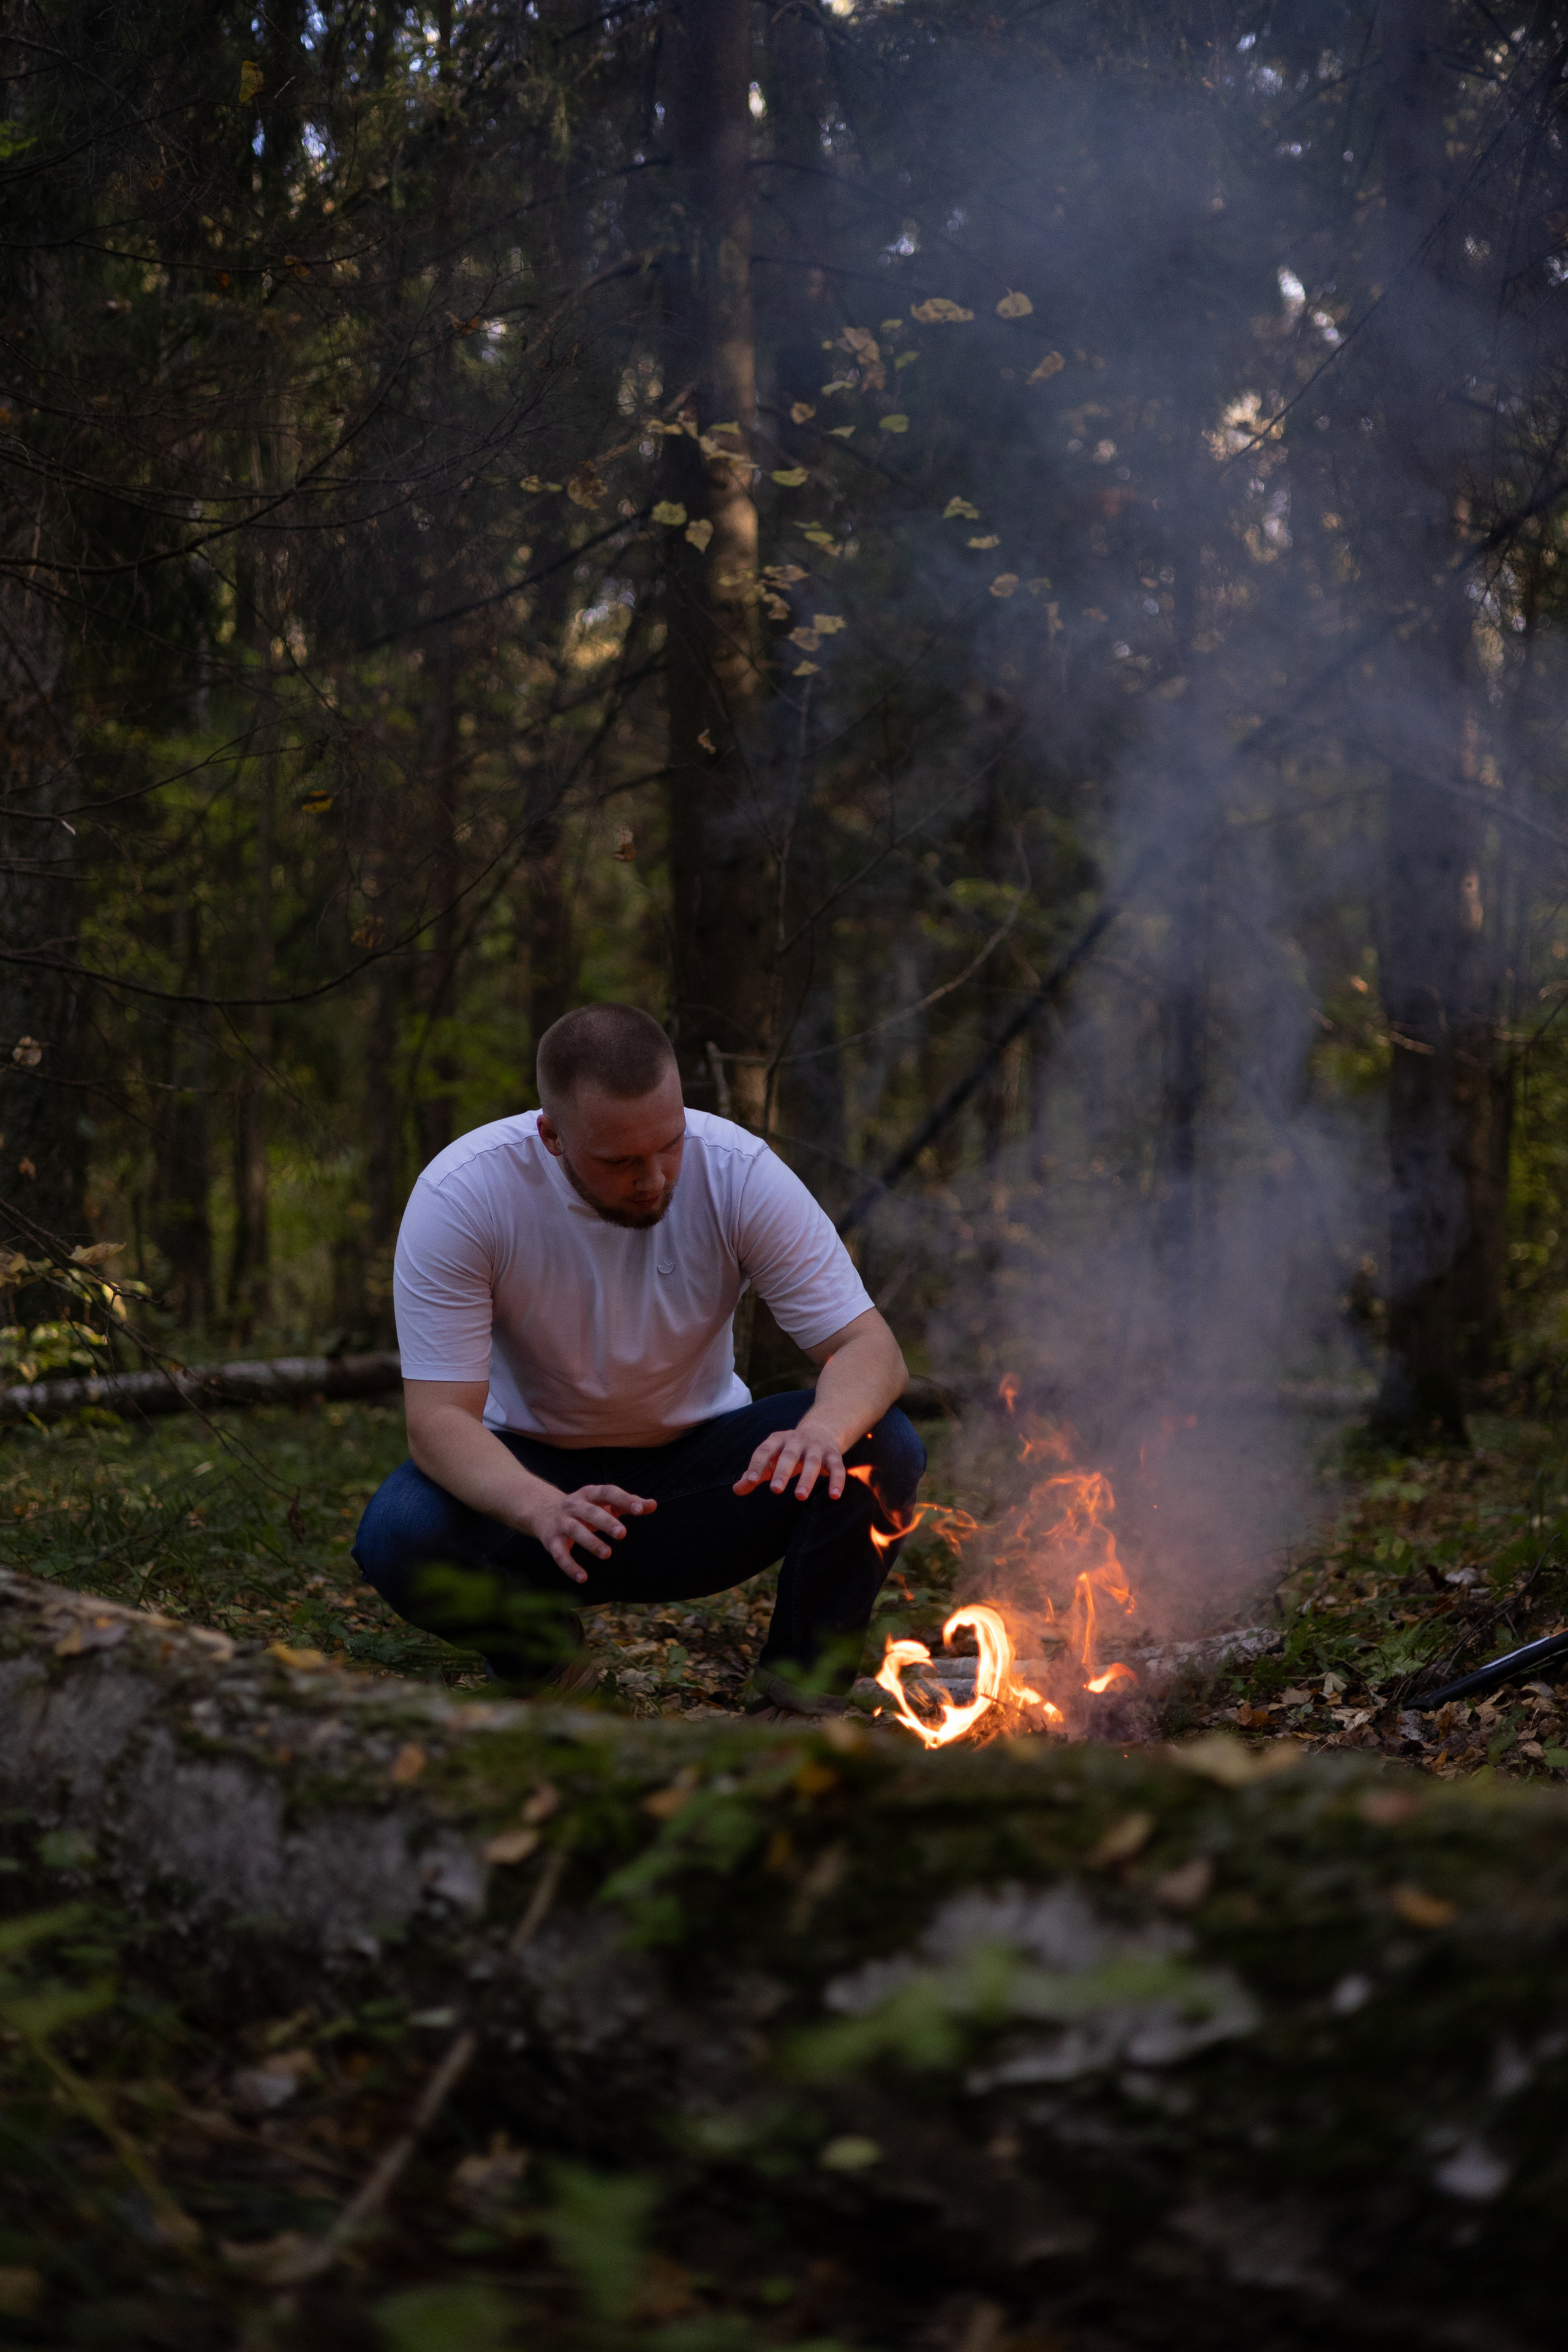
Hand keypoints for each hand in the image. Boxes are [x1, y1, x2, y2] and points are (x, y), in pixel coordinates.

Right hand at [523, 1484, 654, 1583]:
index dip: (623, 1499)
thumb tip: (652, 1505)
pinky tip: (583, 1578)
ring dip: (590, 1542)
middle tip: (623, 1533)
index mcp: (589, 1494)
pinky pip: (559, 1554)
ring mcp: (561, 1523)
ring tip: (607, 1554)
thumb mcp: (603, 1502)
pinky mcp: (551, 1541)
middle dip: (606, 1522)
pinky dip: (570, 1566)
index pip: (607, 1492)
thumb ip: (627, 1503)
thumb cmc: (583, 1507)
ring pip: (575, 1531)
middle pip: (590, 1512)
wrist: (541, 1510)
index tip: (640, 1509)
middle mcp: (574, 1506)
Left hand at [734, 1416, 847, 1503]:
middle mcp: (797, 1440)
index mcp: (778, 1440)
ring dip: (807, 1479)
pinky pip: (837, 1468)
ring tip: (800, 1497)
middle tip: (775, 1490)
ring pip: (812, 1462)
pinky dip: (837, 1480)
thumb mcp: (772, 1458)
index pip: (765, 1450)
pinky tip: (834, 1496)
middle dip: (783, 1471)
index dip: (757, 1464)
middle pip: (789, 1455)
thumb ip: (755, 1474)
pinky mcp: (834, 1455)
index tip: (751, 1481)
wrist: (822, 1429)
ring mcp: (817, 1447)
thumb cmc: (789, 1450)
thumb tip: (736, 1490)